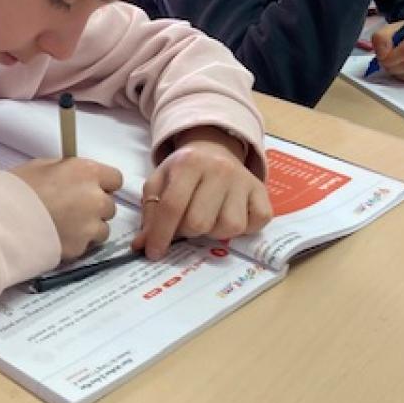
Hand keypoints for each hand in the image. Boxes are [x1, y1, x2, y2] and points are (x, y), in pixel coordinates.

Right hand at [10, 158, 123, 259]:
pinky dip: (76, 243)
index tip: (90, 188)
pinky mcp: (80, 248)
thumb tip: (74, 177)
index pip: (115, 179)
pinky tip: (57, 237)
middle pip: (109, 206)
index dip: (103, 184)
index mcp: (87, 173)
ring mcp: (90, 226)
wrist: (3, 219)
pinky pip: (86, 245)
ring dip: (89, 228)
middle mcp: (95, 199)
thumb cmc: (18, 187)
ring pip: (102, 229)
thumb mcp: (43, 167)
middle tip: (73, 210)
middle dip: (95, 208)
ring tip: (66, 227)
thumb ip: (67, 172)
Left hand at [132, 127, 271, 259]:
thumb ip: (150, 212)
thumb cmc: (183, 171)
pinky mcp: (261, 191)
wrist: (214, 149)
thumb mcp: (160, 182)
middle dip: (187, 232)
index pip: (172, 206)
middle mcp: (219, 169)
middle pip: (200, 222)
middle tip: (185, 225)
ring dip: (214, 232)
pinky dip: (245, 228)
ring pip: (229, 227)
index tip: (153, 253)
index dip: (161, 234)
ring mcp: (243, 180)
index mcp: (189, 163)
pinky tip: (230, 217)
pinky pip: (257, 223)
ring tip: (208, 218)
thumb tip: (142, 245)